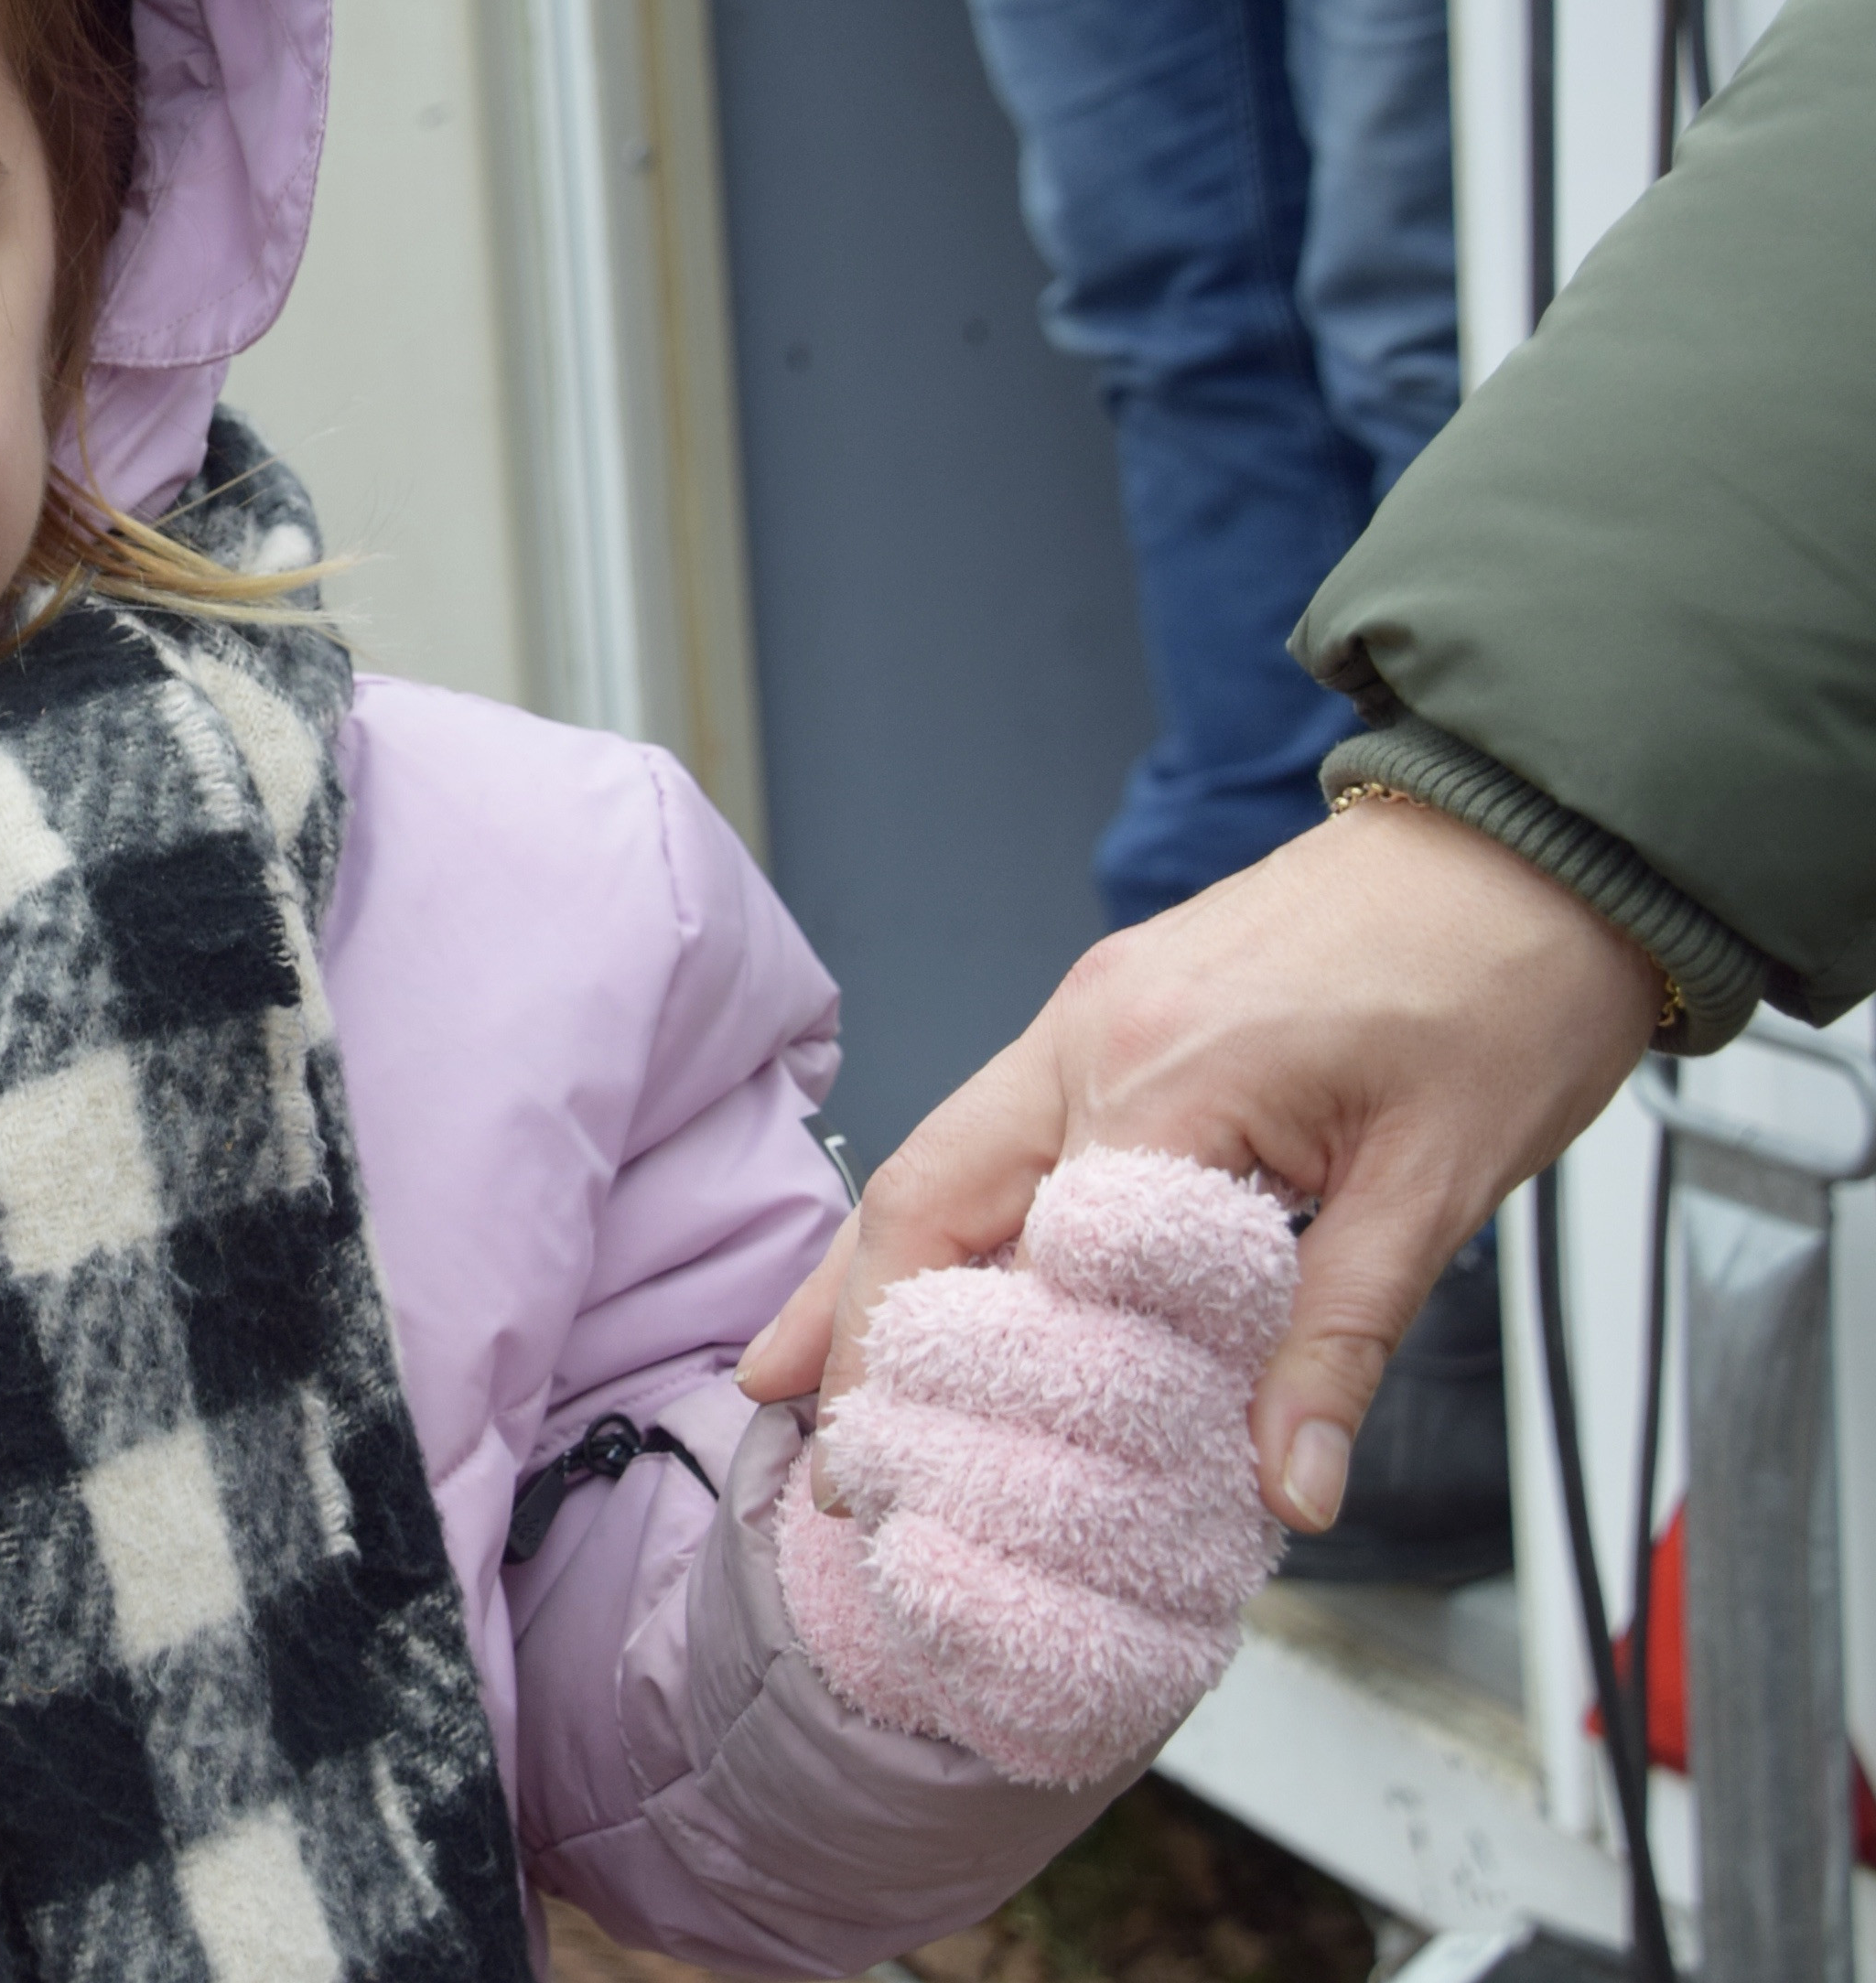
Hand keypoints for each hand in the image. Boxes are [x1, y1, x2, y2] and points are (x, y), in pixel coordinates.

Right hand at [735, 797, 1661, 1535]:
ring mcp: (1088, 1012)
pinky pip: (999, 1126)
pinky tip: (921, 1275)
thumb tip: (1287, 1488)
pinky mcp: (1113, 1006)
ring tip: (796, 1373)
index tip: (952, 1493)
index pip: (1037, 1263)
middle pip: (924, 1195)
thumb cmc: (1505, 983)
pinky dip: (950, 1215)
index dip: (987, 1388)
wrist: (1534, 836)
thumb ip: (1340, 1338)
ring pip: (942, 1157)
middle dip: (856, 1328)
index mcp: (1165, 1072)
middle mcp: (1089, 1034)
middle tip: (825, 1453)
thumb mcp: (1442, 1181)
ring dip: (872, 1271)